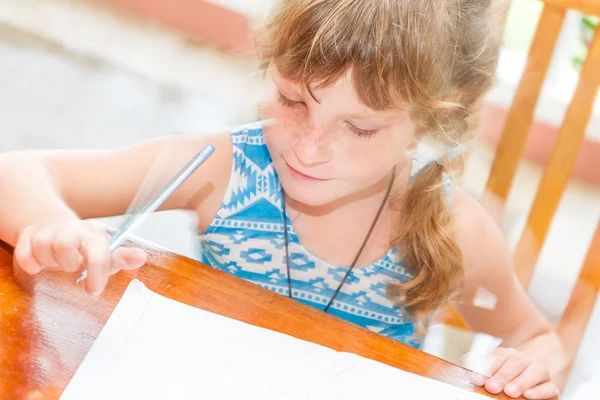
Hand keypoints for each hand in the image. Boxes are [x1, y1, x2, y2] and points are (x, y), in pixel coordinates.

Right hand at [13, 220, 146, 294]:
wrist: (55, 228)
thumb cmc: (83, 249)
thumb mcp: (104, 254)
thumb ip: (120, 259)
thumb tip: (141, 258)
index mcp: (94, 234)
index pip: (97, 252)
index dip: (96, 273)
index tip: (93, 290)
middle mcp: (72, 228)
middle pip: (63, 246)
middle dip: (67, 264)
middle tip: (71, 267)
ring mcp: (49, 230)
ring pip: (41, 248)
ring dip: (48, 263)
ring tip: (56, 263)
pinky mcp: (28, 235)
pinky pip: (24, 256)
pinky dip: (31, 264)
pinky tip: (41, 262)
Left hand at [473, 347, 558, 398]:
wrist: (526, 392)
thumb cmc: (503, 383)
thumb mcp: (490, 374)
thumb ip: (479, 365)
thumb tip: (467, 360)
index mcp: (509, 355)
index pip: (499, 356)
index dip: (487, 367)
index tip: (477, 380)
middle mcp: (526, 361)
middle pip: (517, 361)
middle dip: (503, 375)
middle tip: (491, 388)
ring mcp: (540, 373)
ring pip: (537, 369)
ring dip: (522, 381)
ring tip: (510, 392)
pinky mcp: (552, 389)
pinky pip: (550, 387)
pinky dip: (540, 391)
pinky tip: (529, 396)